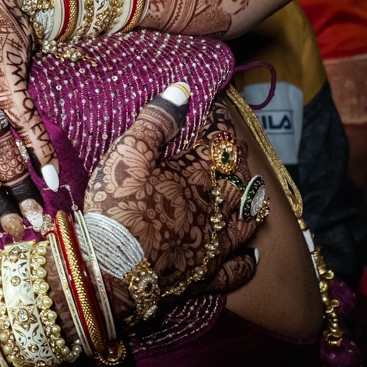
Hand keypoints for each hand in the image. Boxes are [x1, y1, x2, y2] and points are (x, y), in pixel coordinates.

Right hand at [86, 91, 258, 319]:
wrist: (111, 269)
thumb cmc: (117, 208)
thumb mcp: (128, 154)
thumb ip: (156, 121)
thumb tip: (182, 90)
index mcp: (197, 177)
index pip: (218, 143)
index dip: (218, 124)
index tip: (216, 109)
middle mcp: (213, 209)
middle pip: (237, 180)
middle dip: (238, 161)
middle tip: (238, 148)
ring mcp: (213, 245)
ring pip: (244, 221)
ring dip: (251, 204)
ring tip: (255, 193)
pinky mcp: (205, 276)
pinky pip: (236, 269)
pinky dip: (247, 260)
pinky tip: (252, 254)